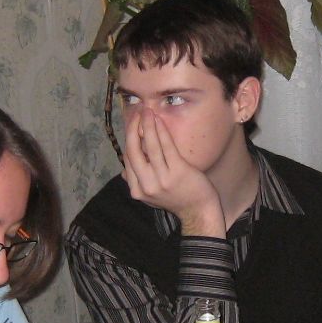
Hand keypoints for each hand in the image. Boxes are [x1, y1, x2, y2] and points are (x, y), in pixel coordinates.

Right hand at [122, 111, 224, 235]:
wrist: (198, 211)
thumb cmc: (176, 199)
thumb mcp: (151, 196)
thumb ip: (137, 182)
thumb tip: (124, 172)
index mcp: (137, 190)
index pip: (127, 159)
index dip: (128, 139)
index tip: (132, 124)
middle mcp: (147, 185)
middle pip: (133, 151)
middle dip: (133, 128)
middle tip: (137, 113)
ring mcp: (162, 179)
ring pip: (150, 146)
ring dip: (147, 125)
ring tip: (147, 111)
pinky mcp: (178, 171)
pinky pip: (166, 146)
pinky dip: (161, 131)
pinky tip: (159, 121)